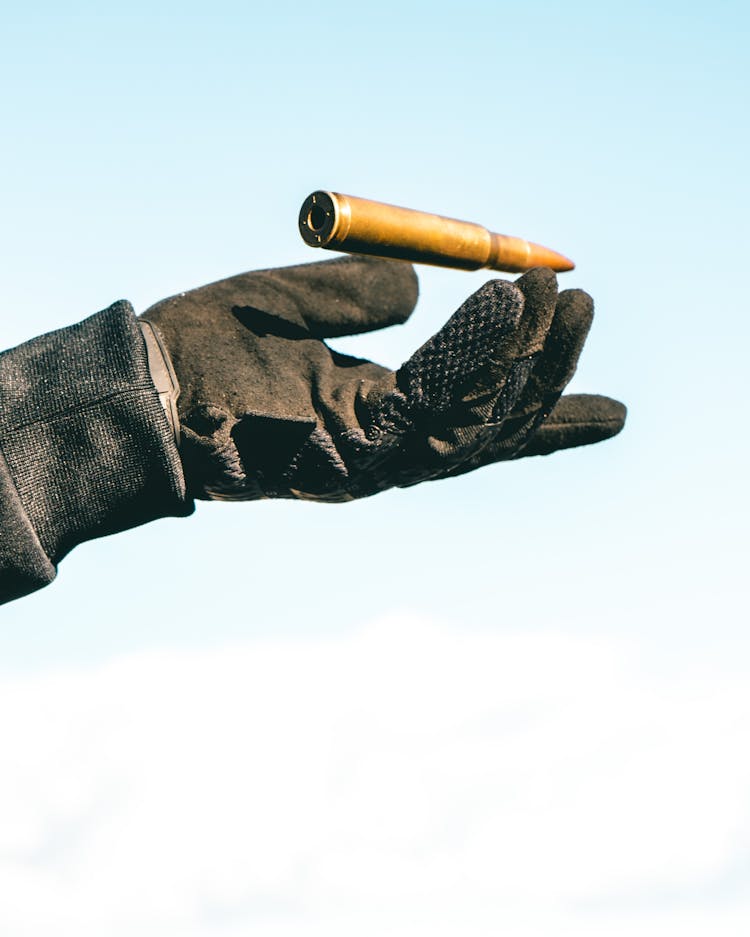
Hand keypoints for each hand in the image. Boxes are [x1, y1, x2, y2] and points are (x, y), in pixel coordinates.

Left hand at [141, 256, 624, 500]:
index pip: (478, 415)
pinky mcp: (345, 462)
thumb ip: (355, 294)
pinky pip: (428, 412)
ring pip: (474, 426)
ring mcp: (368, 462)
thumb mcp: (290, 301)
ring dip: (523, 362)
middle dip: (546, 372)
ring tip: (562, 299)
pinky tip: (503, 307)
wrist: (139, 387)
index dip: (543, 407)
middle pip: (491, 427)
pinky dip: (472, 359)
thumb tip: (416, 282)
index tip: (612, 407)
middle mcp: (384, 448)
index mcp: (378, 413)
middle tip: (585, 304)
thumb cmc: (208, 347)